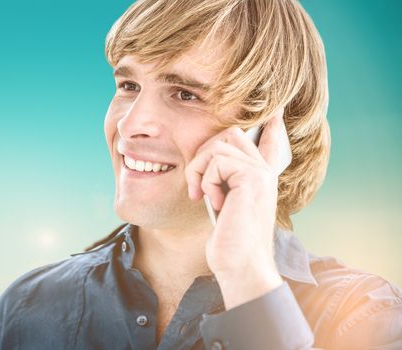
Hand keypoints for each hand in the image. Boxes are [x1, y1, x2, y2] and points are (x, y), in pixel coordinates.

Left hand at [185, 108, 290, 308]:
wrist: (240, 265)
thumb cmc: (228, 241)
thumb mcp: (224, 205)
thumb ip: (224, 183)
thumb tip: (208, 162)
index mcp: (261, 177)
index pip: (271, 142)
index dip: (271, 125)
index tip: (274, 111)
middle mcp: (265, 171)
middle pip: (231, 133)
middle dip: (203, 152)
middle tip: (196, 183)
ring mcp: (261, 173)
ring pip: (218, 146)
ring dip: (199, 170)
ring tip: (202, 195)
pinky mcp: (252, 178)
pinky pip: (216, 162)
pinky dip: (205, 181)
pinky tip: (213, 203)